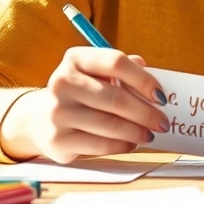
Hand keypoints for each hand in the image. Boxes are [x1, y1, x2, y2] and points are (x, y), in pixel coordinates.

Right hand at [0, 47, 169, 163]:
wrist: (40, 119)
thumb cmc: (80, 93)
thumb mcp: (96, 73)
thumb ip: (123, 70)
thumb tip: (152, 77)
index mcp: (75, 59)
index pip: (115, 62)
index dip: (144, 79)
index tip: (161, 96)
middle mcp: (62, 82)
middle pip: (115, 97)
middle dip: (146, 112)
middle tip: (162, 122)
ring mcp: (58, 112)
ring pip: (110, 125)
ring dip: (137, 132)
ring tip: (149, 134)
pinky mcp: (58, 140)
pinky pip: (100, 145)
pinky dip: (122, 145)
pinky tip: (131, 143)